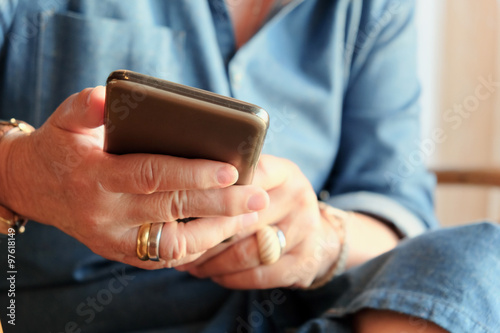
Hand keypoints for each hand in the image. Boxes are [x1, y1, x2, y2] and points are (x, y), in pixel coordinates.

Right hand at [0, 87, 268, 268]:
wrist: (34, 187)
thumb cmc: (61, 147)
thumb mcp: (65, 119)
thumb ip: (88, 106)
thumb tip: (113, 98)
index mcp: (95, 176)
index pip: (151, 175)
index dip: (193, 174)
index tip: (232, 169)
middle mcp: (105, 214)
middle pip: (171, 210)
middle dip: (220, 205)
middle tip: (259, 197)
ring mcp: (114, 239)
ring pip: (173, 245)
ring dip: (216, 232)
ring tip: (250, 216)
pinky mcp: (122, 253)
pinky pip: (166, 257)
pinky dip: (198, 247)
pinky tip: (224, 230)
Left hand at [178, 155, 341, 288]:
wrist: (317, 236)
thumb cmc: (273, 204)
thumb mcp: (263, 182)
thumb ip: (232, 180)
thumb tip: (182, 182)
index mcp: (285, 172)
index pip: (248, 176)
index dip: (215, 191)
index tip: (185, 201)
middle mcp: (298, 198)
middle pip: (242, 219)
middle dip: (204, 234)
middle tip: (178, 241)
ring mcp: (305, 231)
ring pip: (246, 251)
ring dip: (212, 261)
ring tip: (189, 262)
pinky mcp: (304, 262)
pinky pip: (258, 275)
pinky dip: (230, 277)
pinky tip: (213, 274)